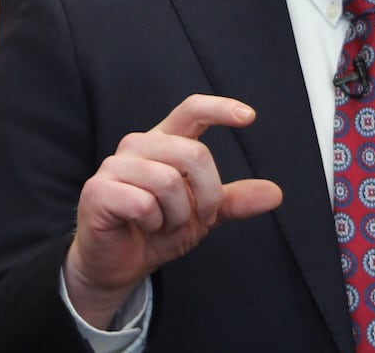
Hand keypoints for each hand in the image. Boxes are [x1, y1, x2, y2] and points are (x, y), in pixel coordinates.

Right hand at [62, 93, 282, 327]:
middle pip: (193, 153)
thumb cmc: (157, 230)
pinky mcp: (99, 190)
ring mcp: (115, 165)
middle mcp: (139, 145)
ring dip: (176, 216)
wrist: (119, 265)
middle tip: (198, 219)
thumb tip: (275, 193)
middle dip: (207, 195)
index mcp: (164, 142)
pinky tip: (141, 227)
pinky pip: (143, 203)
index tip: (250, 117)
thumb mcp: (202, 215)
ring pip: (168, 181)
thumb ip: (233, 201)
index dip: (220, 108)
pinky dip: (152, 224)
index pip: (192, 110)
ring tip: (162, 224)